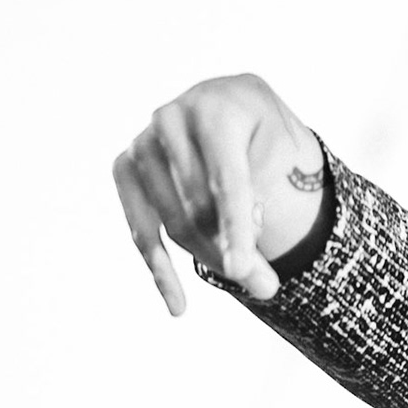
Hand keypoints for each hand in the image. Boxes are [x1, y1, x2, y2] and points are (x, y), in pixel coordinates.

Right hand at [112, 73, 322, 314]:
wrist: (228, 103)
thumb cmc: (261, 130)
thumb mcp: (283, 146)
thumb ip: (264, 188)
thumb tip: (241, 244)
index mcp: (214, 110)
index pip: (226, 182)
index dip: (234, 229)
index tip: (239, 270)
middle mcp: (169, 120)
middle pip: (199, 210)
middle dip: (234, 253)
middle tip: (268, 287)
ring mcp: (142, 144)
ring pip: (175, 226)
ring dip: (212, 258)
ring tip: (253, 274)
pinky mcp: (125, 168)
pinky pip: (142, 231)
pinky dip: (162, 271)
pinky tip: (177, 304)